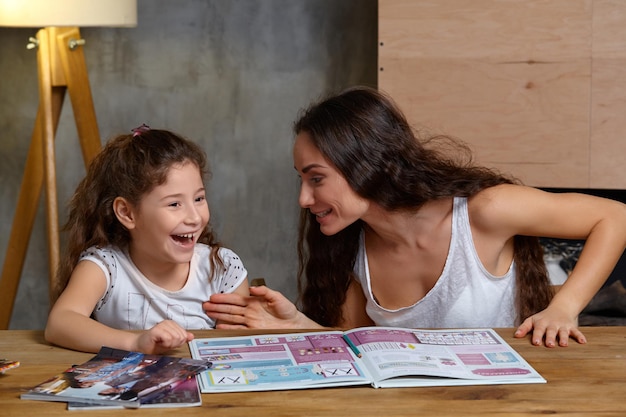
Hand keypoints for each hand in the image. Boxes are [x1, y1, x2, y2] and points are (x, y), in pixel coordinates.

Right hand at [135, 320, 193, 353]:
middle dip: (173, 344)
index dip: (177, 343)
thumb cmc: (155, 344)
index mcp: (173, 324)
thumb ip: (182, 338)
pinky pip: (168, 339)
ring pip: (176, 338)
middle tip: (164, 344)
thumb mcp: (172, 342)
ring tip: (161, 343)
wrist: (140, 346)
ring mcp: (162, 325)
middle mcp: (168, 322)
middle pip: (181, 337)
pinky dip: (165, 344)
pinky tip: (158, 343)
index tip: (168, 343)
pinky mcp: (157, 329)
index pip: (184, 335)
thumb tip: (192, 336)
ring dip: (168, 345)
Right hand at [203, 285, 317, 328]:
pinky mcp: (253, 330)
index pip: (236, 299)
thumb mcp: (277, 297)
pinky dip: (229, 327)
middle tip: (205, 305)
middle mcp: (249, 311)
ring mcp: (250, 321)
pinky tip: (220, 325)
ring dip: (220, 315)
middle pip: (230, 308)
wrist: (293, 324)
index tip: (213, 297)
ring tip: (208, 312)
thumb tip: (253, 288)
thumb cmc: (287, 310)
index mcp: (254, 302)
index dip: (224, 298)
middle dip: (217, 306)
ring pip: (231, 317)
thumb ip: (265, 292)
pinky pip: (238, 329)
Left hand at [514, 305, 585, 346]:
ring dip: (564, 338)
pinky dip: (580, 336)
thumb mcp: (532, 320)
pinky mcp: (572, 327)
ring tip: (563, 344)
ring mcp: (563, 326)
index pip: (538, 330)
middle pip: (551, 331)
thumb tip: (516, 336)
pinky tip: (583, 342)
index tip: (536, 343)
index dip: (537, 336)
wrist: (561, 308)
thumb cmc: (543, 318)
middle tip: (550, 345)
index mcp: (542, 323)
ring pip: (563, 332)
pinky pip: (577, 332)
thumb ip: (524, 328)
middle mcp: (552, 324)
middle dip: (550, 338)